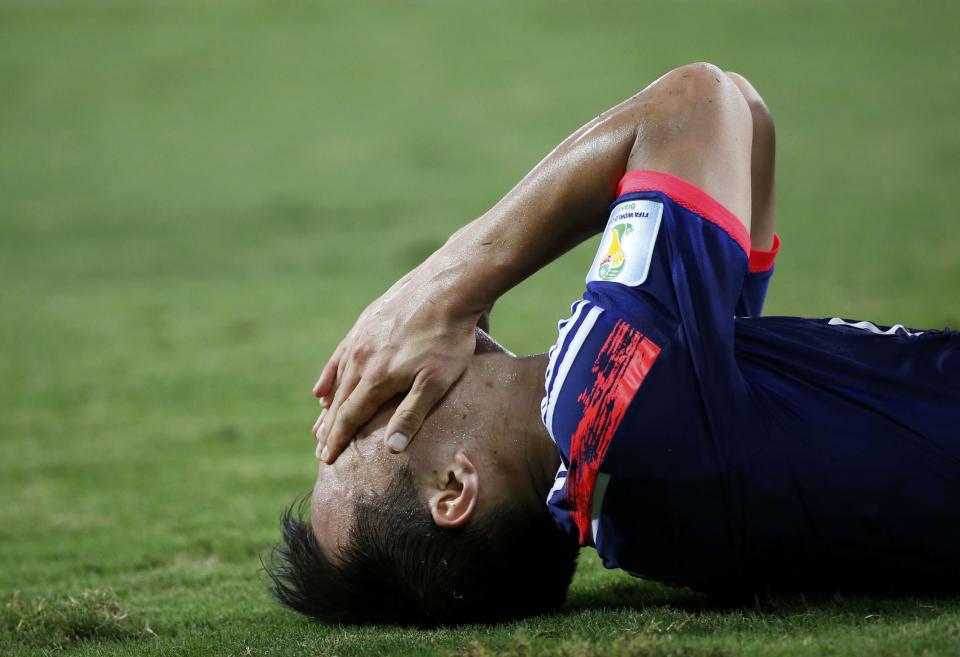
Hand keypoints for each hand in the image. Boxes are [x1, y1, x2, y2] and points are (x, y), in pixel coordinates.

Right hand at [312, 263, 482, 463]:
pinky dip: (330, 374)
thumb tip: (390, 448)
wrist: (447, 288)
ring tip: (319, 424)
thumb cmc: (448, 339)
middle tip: (319, 450)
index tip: (325, 459)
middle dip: (329, 428)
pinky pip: (340, 354)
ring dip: (328, 405)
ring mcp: (361, 339)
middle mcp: (361, 359)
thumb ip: (412, 414)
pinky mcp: (366, 322)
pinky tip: (322, 387)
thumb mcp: (437, 381)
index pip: (350, 417)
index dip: (337, 440)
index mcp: (377, 378)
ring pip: (338, 379)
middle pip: (340, 401)